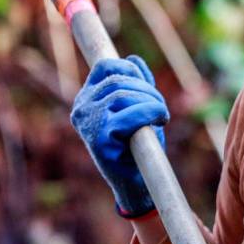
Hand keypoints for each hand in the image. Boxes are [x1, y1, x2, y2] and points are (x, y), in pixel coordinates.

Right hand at [70, 55, 168, 217]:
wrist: (136, 184)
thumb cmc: (137, 145)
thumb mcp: (137, 108)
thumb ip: (136, 84)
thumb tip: (132, 59)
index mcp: (87, 99)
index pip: (106, 66)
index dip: (131, 70)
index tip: (148, 86)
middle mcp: (81, 109)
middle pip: (118, 80)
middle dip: (147, 89)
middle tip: (160, 106)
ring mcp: (88, 124)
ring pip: (124, 94)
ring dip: (151, 101)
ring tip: (161, 115)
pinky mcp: (99, 140)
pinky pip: (129, 115)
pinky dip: (150, 113)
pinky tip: (159, 120)